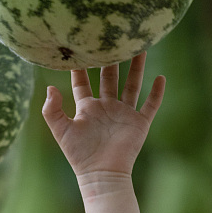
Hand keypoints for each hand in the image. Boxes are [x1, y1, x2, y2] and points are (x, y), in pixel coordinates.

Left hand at [41, 52, 164, 185]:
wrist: (101, 174)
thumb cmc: (79, 155)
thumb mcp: (61, 131)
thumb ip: (52, 110)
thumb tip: (50, 87)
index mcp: (87, 107)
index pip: (83, 81)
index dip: (81, 65)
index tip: (80, 45)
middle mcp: (107, 107)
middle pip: (110, 77)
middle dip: (112, 58)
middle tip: (114, 37)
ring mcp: (124, 114)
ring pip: (132, 85)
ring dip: (137, 68)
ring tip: (141, 47)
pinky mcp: (139, 123)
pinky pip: (150, 105)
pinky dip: (157, 92)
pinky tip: (161, 78)